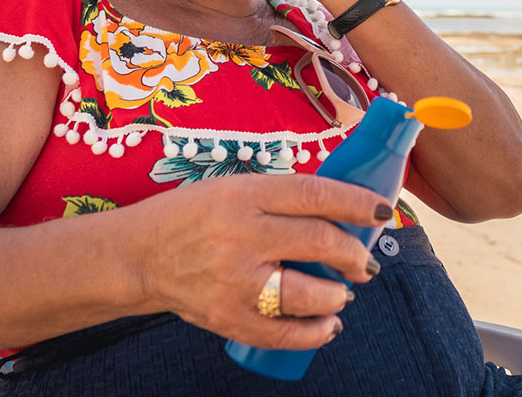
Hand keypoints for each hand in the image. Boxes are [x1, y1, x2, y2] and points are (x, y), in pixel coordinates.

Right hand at [129, 173, 389, 350]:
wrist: (139, 255)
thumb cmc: (192, 215)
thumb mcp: (234, 187)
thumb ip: (281, 198)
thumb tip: (342, 210)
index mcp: (245, 195)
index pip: (315, 194)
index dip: (357, 202)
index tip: (381, 210)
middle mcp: (242, 236)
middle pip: (320, 242)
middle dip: (354, 254)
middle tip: (364, 260)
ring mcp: (235, 282)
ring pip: (308, 293)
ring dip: (339, 295)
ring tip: (344, 291)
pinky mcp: (227, 318)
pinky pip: (283, 334)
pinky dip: (314, 333)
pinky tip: (328, 325)